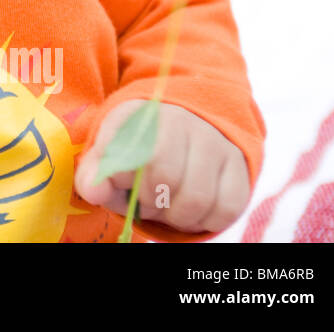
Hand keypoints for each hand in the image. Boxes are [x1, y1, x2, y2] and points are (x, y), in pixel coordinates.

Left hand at [75, 100, 250, 233]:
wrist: (185, 124)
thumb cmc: (137, 146)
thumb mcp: (108, 152)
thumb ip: (93, 173)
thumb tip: (93, 193)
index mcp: (139, 113)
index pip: (128, 152)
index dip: (121, 179)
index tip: (119, 183)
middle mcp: (181, 120)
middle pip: (165, 177)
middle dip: (149, 200)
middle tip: (144, 199)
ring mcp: (214, 141)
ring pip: (197, 198)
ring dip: (176, 216)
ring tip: (167, 206)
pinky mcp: (240, 165)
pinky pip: (227, 208)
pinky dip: (205, 221)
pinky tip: (191, 211)